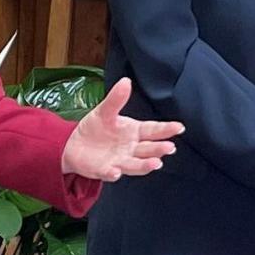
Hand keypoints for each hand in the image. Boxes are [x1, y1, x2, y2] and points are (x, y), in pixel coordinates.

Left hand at [60, 78, 183, 181]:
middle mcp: (131, 148)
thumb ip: (116, 99)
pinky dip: (113, 173)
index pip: (153, 130)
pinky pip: (110, 173)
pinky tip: (116, 172)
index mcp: (134, 132)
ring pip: (136, 164)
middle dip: (159, 149)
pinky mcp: (105, 170)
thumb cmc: (95, 128)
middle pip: (149, 149)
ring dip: (145, 165)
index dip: (166, 129)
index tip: (179, 127)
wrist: (75, 145)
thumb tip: (126, 81)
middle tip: (170, 147)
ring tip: (156, 163)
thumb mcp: (105, 111)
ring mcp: (120, 161)